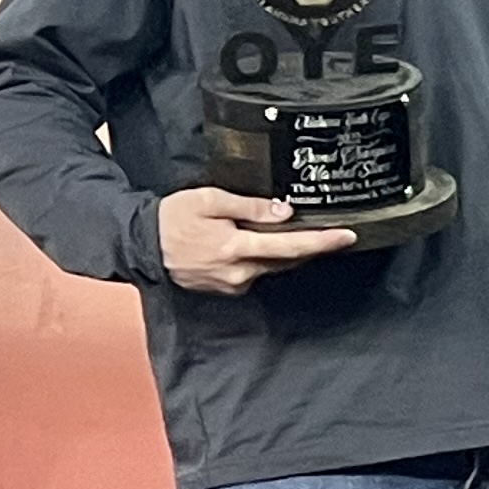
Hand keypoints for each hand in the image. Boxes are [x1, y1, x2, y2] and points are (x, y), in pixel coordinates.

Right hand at [158, 185, 358, 293]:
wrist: (140, 244)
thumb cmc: (172, 218)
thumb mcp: (209, 200)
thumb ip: (250, 207)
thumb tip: (285, 212)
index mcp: (235, 248)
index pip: (290, 247)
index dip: (322, 242)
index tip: (348, 236)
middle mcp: (238, 272)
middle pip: (288, 260)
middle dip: (311, 247)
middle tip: (334, 231)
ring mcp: (232, 284)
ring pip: (273, 267)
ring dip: (287, 252)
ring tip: (297, 233)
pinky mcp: (227, 288)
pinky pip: (256, 271)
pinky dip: (265, 258)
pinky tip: (260, 243)